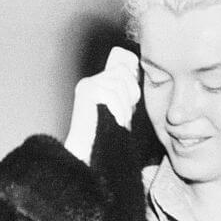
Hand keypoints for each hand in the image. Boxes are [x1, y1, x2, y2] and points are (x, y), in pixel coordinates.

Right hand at [64, 46, 139, 162]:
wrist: (86, 152)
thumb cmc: (105, 134)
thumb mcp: (119, 110)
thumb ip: (125, 94)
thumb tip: (135, 73)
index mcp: (98, 82)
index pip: (122, 69)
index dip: (133, 85)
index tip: (132, 106)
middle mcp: (90, 81)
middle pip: (121, 73)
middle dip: (131, 93)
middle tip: (128, 114)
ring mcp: (86, 86)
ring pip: (118, 84)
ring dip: (125, 105)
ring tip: (123, 121)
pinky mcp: (85, 93)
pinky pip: (110, 94)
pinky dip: (118, 109)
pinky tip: (119, 122)